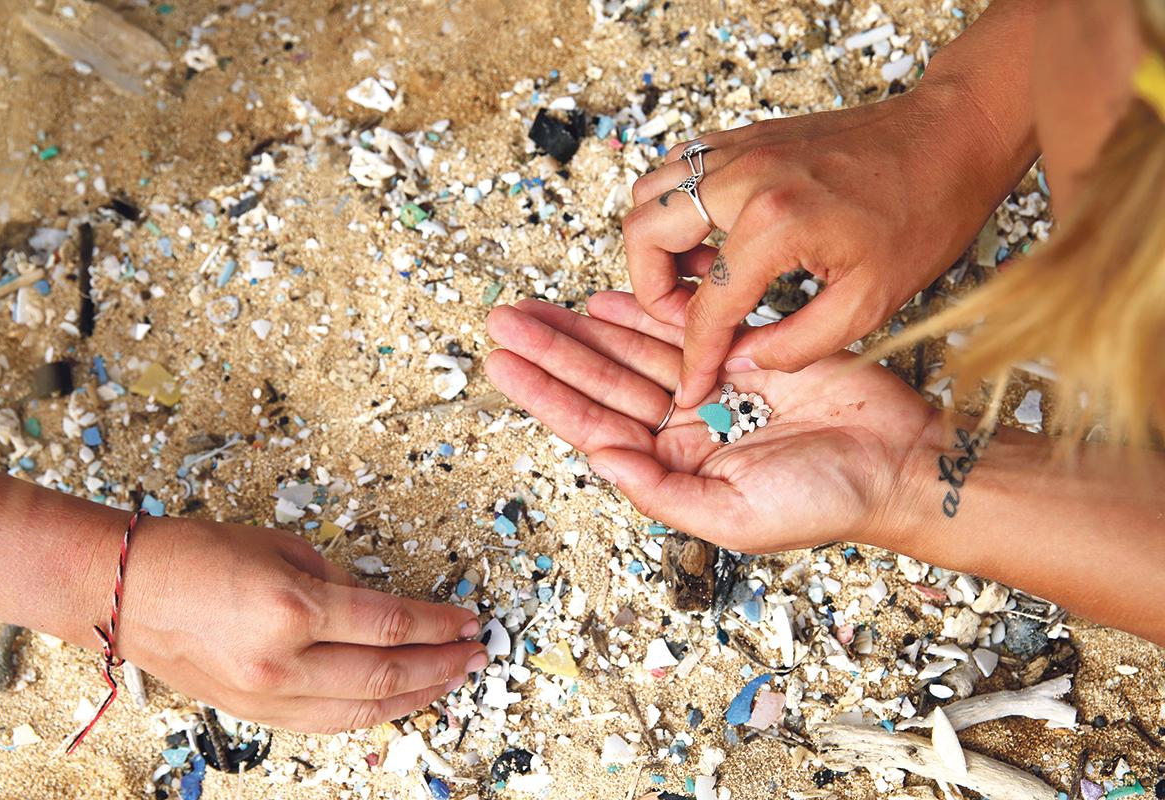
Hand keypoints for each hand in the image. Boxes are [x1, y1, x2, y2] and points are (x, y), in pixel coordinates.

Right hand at [115, 517, 486, 732]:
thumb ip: (338, 580)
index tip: (468, 620)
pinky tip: (397, 701)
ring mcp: (267, 695)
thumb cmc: (195, 555)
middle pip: (385, 675)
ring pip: (361, 710)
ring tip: (450, 681)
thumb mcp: (282, 547)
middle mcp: (282, 661)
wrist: (122, 591)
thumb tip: (380, 608)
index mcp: (292, 607)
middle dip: (440, 665)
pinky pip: (327, 722)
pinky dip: (370, 714)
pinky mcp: (255, 712)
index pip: (389, 623)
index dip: (437, 624)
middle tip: (474, 654)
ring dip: (415, 697)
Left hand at [485, 293, 933, 551]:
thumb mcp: (734, 515)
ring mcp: (710, 387)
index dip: (545, 392)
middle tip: (503, 318)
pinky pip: (682, 327)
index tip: (503, 362)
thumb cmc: (825, 501)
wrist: (897, 461)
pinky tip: (604, 299)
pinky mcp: (742, 352)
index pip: (592, 425)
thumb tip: (597, 458)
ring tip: (536, 306)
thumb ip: (661, 492)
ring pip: (632, 351)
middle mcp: (683, 427)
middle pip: (601, 381)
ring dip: (584, 327)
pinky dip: (645, 312)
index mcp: (673, 468)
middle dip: (551, 350)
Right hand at [623, 84, 1028, 406]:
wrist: (952, 137)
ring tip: (702, 277)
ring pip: (648, 194)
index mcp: (775, 223)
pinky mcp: (745, 137)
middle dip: (652, 291)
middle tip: (687, 319)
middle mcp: (744, 178)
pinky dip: (676, 209)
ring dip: (658, 244)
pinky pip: (677, 169)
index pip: (705, 305)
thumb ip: (795, 344)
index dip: (693, 355)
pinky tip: (717, 239)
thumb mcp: (869, 303)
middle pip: (643, 234)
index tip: (692, 383)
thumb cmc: (924, 213)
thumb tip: (740, 359)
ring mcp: (740, 148)